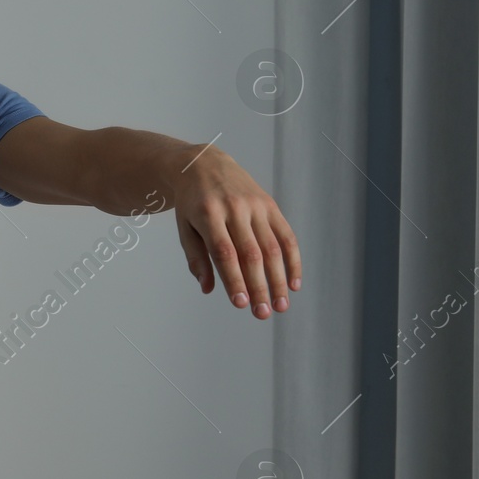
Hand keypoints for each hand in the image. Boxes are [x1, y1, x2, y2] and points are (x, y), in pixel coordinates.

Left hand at [172, 147, 300, 319]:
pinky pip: (286, 235)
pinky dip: (293, 260)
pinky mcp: (270, 205)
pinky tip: (294, 283)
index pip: (224, 252)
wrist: (204, 163)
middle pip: (251, 253)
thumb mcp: (184, 227)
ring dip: (278, 279)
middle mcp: (234, 208)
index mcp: (208, 214)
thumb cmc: (191, 203)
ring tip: (281, 306)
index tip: (241, 304)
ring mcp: (255, 205)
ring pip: (272, 247)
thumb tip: (207, 289)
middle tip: (263, 314)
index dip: (234, 279)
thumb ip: (196, 258)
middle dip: (259, 286)